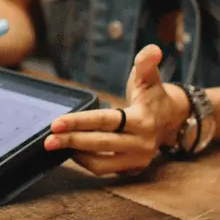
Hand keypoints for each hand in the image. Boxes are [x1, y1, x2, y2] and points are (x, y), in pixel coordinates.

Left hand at [44, 45, 188, 175]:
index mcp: (142, 120)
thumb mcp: (150, 79)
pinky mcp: (132, 169)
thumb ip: (146, 63)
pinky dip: (86, 162)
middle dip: (71, 141)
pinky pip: (104, 169)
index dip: (79, 122)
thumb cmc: (153, 96)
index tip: (56, 123)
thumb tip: (153, 50)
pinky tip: (72, 151)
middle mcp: (140, 143)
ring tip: (56, 144)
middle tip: (47, 140)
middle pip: (99, 143)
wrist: (172, 120)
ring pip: (100, 163)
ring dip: (76, 155)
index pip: (105, 121)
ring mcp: (137, 159)